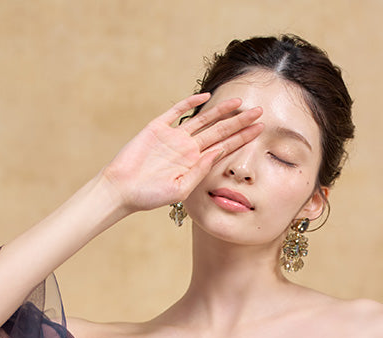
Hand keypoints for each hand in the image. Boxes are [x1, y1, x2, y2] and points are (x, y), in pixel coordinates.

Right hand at [100, 92, 262, 215]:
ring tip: (240, 102)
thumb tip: (219, 153)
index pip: (224, 147)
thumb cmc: (149, 196)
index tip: (260, 130)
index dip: (242, 138)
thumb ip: (200, 171)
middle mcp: (188, 148)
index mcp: (195, 163)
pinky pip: (176, 111)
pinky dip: (190, 102)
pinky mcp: (157, 127)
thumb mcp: (180, 189)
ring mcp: (173, 136)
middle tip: (259, 112)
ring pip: (203, 119)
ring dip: (221, 110)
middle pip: (219, 130)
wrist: (122, 189)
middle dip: (240, 122)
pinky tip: (205, 96)